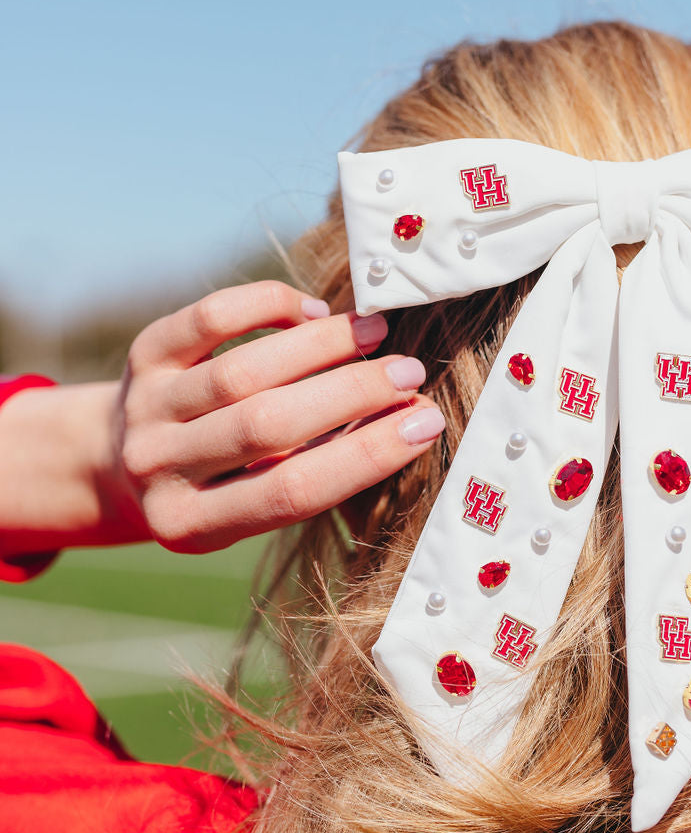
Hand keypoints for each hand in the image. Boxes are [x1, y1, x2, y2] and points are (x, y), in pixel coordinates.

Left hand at [115, 280, 443, 552]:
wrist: (123, 459)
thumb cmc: (221, 485)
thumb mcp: (253, 502)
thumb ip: (316, 469)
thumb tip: (411, 419)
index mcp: (191, 525)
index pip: (291, 491)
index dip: (366, 455)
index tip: (425, 424)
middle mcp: (158, 467)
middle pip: (267, 425)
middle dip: (352, 394)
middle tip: (411, 373)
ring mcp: (145, 409)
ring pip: (244, 369)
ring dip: (322, 345)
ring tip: (375, 332)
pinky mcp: (144, 356)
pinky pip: (213, 318)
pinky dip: (272, 307)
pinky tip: (315, 313)